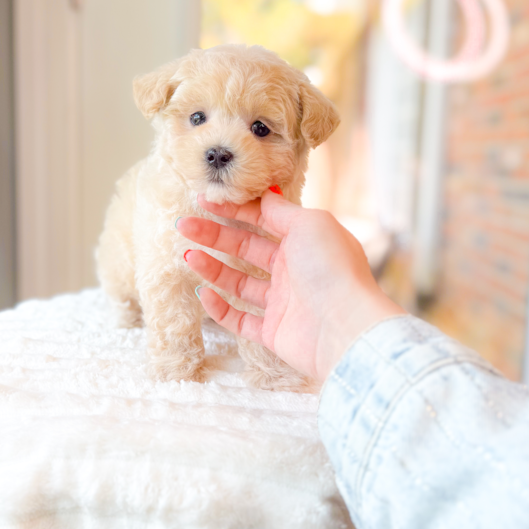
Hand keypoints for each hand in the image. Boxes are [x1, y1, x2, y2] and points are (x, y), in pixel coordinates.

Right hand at [176, 190, 403, 382]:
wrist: (345, 327)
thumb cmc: (332, 269)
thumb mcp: (309, 224)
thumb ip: (281, 211)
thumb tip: (264, 195)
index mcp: (304, 241)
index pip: (262, 220)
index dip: (233, 210)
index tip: (204, 200)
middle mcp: (293, 270)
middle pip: (246, 248)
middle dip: (214, 236)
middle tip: (183, 226)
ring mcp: (283, 302)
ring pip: (239, 282)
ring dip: (212, 269)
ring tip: (188, 256)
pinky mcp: (274, 332)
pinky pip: (240, 319)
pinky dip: (220, 308)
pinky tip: (203, 292)